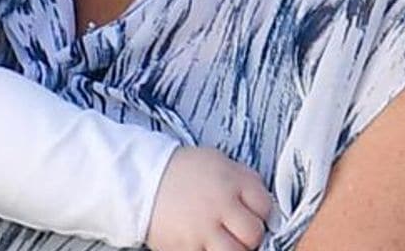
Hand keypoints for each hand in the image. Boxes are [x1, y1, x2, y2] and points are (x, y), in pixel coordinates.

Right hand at [144, 145, 272, 250]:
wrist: (139, 179)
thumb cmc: (181, 171)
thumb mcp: (217, 162)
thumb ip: (243, 181)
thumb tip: (264, 206)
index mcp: (231, 180)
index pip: (265, 206)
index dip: (262, 214)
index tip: (253, 215)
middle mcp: (219, 205)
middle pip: (253, 234)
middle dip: (250, 236)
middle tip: (238, 232)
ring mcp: (202, 229)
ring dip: (233, 249)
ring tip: (222, 241)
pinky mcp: (185, 248)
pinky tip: (203, 243)